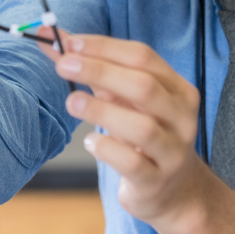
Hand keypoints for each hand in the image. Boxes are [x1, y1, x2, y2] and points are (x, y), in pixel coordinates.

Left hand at [51, 34, 234, 233]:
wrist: (175, 191)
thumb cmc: (144, 136)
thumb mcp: (126, 102)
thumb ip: (94, 72)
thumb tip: (53, 41)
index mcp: (177, 89)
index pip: (143, 56)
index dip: (105, 47)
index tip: (71, 42)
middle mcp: (181, 117)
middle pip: (144, 86)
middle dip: (100, 71)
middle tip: (63, 65)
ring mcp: (172, 151)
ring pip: (142, 127)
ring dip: (102, 110)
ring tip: (72, 102)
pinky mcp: (156, 181)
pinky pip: (133, 163)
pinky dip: (107, 149)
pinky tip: (89, 142)